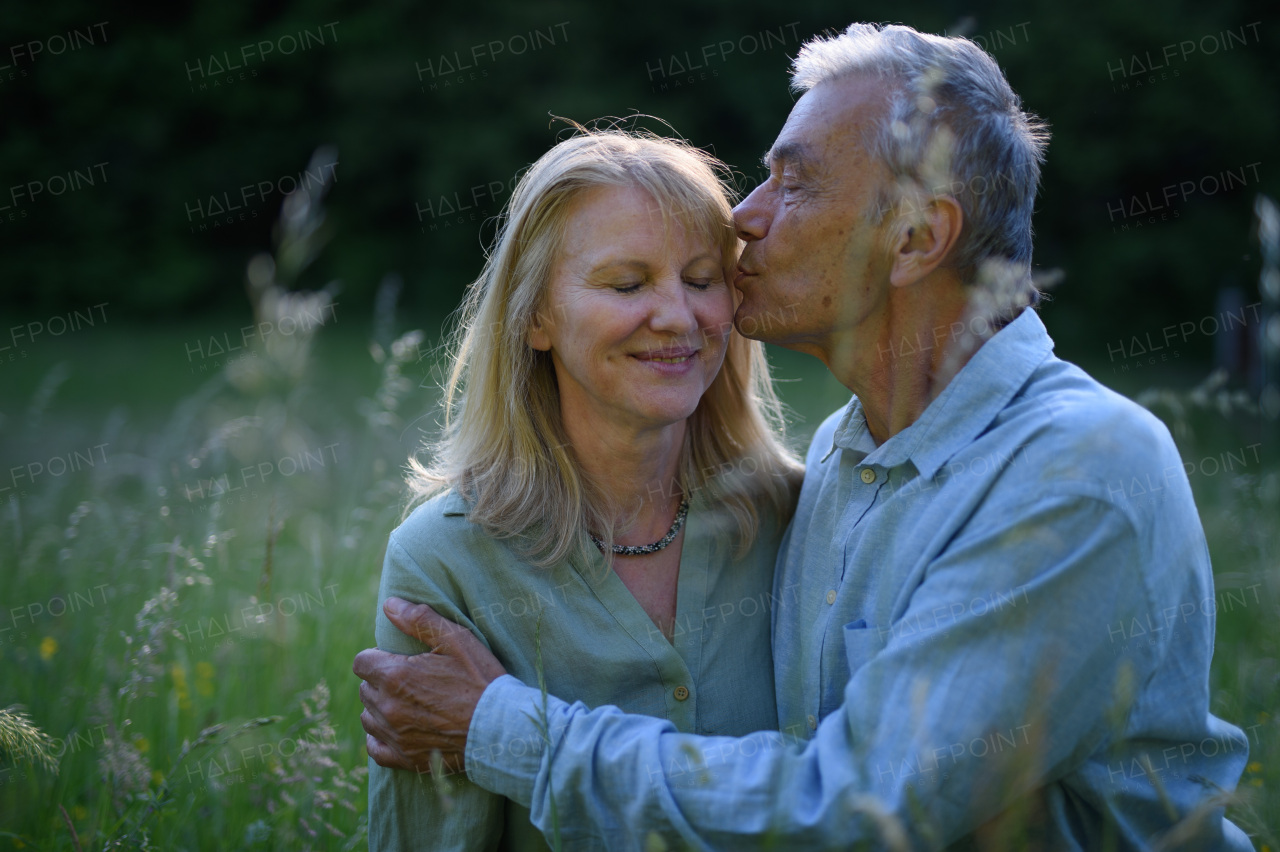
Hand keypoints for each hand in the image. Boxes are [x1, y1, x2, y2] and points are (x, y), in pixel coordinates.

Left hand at [353, 597, 506, 773]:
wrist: (501, 727)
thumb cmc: (481, 679)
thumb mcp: (457, 640)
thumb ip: (419, 620)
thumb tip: (389, 605)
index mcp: (396, 675)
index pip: (361, 662)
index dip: (377, 657)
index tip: (396, 659)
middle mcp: (388, 707)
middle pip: (364, 688)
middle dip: (381, 681)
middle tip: (410, 679)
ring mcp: (394, 735)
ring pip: (368, 717)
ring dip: (380, 707)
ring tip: (406, 703)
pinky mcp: (404, 758)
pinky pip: (374, 747)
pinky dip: (380, 737)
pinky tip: (397, 728)